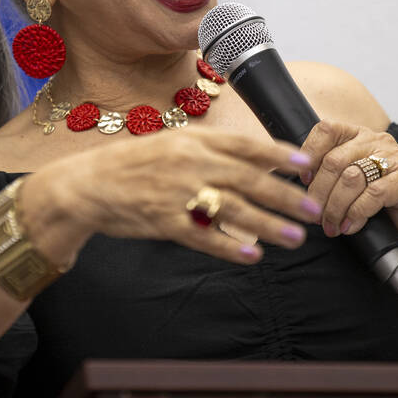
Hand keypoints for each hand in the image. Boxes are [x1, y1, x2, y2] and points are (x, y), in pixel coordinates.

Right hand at [33, 127, 322, 264]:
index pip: (244, 145)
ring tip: (295, 237)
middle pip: (248, 179)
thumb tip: (251, 158)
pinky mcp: (164, 222)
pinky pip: (204, 238)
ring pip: (234, 210)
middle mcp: (188, 162)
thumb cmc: (130, 165)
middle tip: (313, 208)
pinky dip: (229, 248)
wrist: (85, 185)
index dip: (279, 154)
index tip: (307, 164)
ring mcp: (177, 192)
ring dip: (269, 225)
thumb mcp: (169, 144)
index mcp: (192, 140)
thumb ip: (206, 150)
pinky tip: (252, 257)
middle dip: (285, 195)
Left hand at [300, 121, 397, 262]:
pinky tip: (349, 226)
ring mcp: (396, 158)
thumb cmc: (371, 206)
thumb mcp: (343, 182)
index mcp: (357, 134)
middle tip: (314, 215)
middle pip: (335, 160)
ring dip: (335, 206)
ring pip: (352, 177)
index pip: (326, 130)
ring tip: (330, 225)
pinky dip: (356, 213)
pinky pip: (373, 194)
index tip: (303, 180)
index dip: (309, 154)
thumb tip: (286, 176)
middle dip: (319, 192)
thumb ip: (324, 172)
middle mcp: (377, 141)